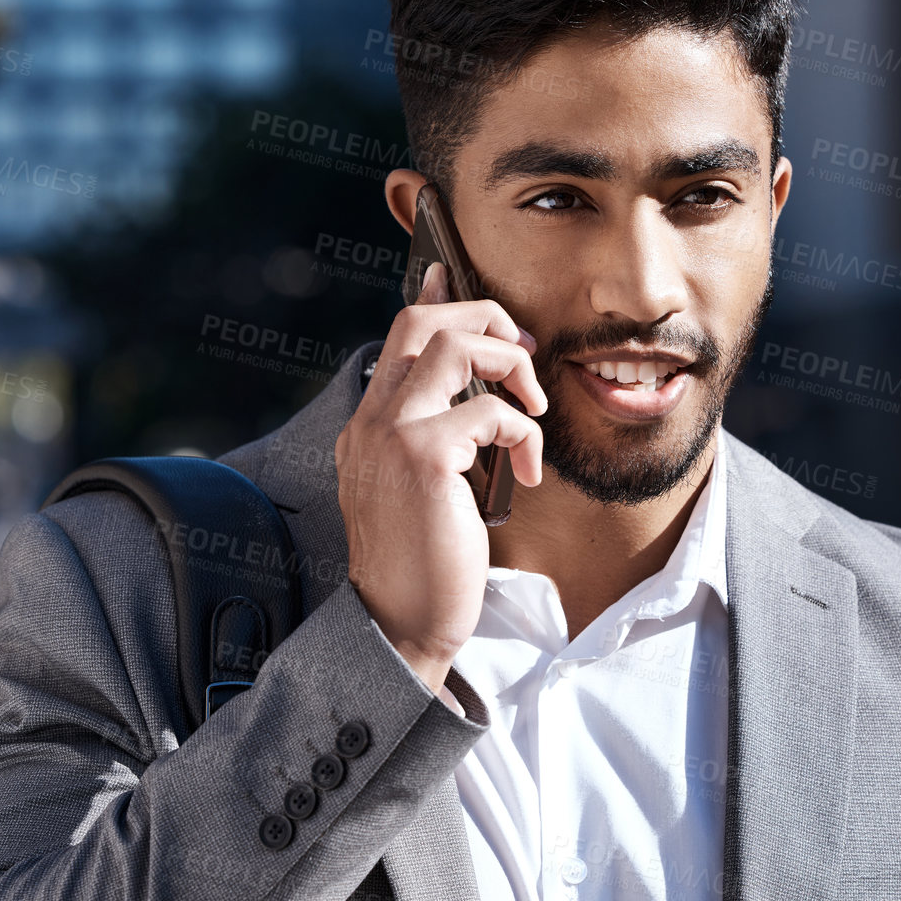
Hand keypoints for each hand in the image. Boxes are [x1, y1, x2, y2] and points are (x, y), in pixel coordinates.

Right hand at [334, 262, 547, 691]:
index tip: (455, 276)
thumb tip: (477, 403)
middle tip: (525, 355)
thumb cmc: (424, 566)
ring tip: (532, 404)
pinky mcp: (423, 458)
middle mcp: (370, 421)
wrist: (401, 625)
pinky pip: (491, 411)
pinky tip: (528, 471)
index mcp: (368, 426)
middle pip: (422, 321)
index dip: (434, 298)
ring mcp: (390, 436)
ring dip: (509, 363)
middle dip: (485, 318)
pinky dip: (524, 432)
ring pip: (453, 347)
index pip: (398, 335)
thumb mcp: (425, 491)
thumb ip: (438, 440)